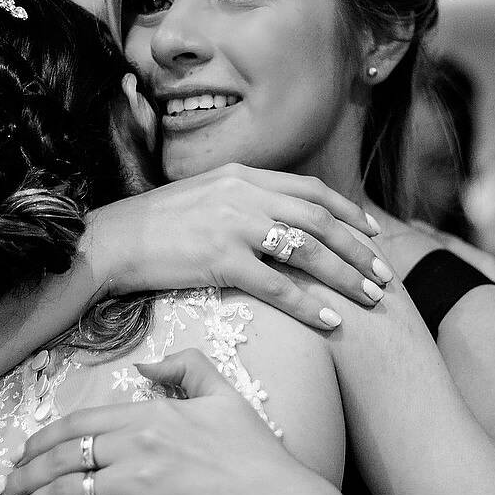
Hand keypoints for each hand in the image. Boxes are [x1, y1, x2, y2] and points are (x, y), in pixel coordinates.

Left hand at [0, 349, 356, 494]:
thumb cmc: (258, 455)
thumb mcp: (226, 395)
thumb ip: (187, 367)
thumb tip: (143, 366)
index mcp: (150, 415)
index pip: (80, 423)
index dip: (42, 439)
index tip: (22, 452)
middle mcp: (134, 448)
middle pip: (60, 459)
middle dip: (20, 476)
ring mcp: (136, 489)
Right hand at [86, 163, 394, 330]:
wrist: (110, 240)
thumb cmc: (153, 225)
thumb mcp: (203, 196)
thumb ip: (241, 199)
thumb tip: (274, 217)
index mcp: (242, 175)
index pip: (310, 189)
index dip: (348, 211)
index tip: (372, 232)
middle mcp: (244, 194)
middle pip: (319, 220)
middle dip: (358, 249)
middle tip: (383, 275)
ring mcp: (233, 225)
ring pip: (307, 250)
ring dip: (345, 275)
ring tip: (370, 298)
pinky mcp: (220, 259)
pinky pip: (278, 285)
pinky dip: (309, 304)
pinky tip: (331, 320)